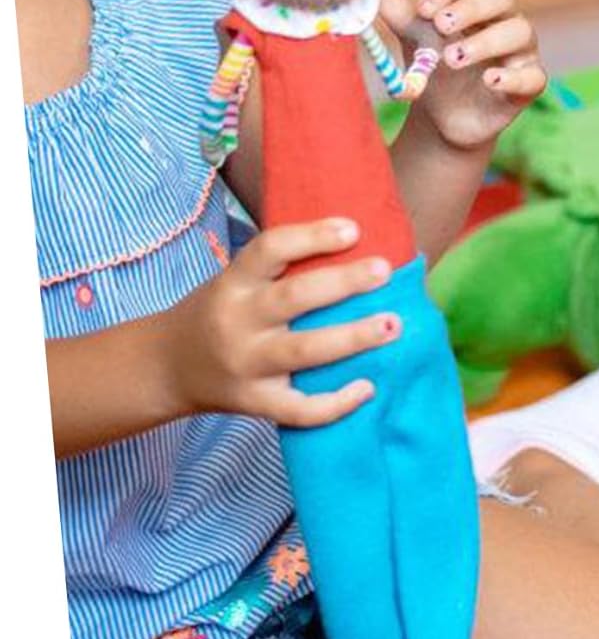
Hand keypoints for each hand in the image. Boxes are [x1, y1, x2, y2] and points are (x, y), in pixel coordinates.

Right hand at [165, 220, 400, 427]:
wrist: (166, 368)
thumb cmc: (218, 315)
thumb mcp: (234, 283)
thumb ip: (280, 271)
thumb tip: (356, 248)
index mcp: (234, 283)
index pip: (269, 249)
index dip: (311, 236)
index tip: (353, 229)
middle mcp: (238, 321)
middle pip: (294, 297)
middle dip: (343, 282)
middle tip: (384, 271)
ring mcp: (246, 364)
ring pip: (304, 351)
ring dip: (353, 337)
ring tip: (393, 325)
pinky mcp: (256, 402)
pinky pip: (300, 408)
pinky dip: (337, 402)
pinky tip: (368, 388)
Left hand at [380, 0, 546, 152]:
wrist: (443, 118)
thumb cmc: (434, 70)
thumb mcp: (414, 43)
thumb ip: (402, 22)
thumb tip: (384, 1)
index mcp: (471, 1)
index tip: (422, 10)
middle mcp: (502, 19)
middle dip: (470, 8)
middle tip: (440, 26)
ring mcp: (520, 51)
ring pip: (520, 31)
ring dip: (485, 42)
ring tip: (452, 59)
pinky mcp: (530, 83)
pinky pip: (533, 76)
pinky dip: (512, 77)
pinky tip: (489, 81)